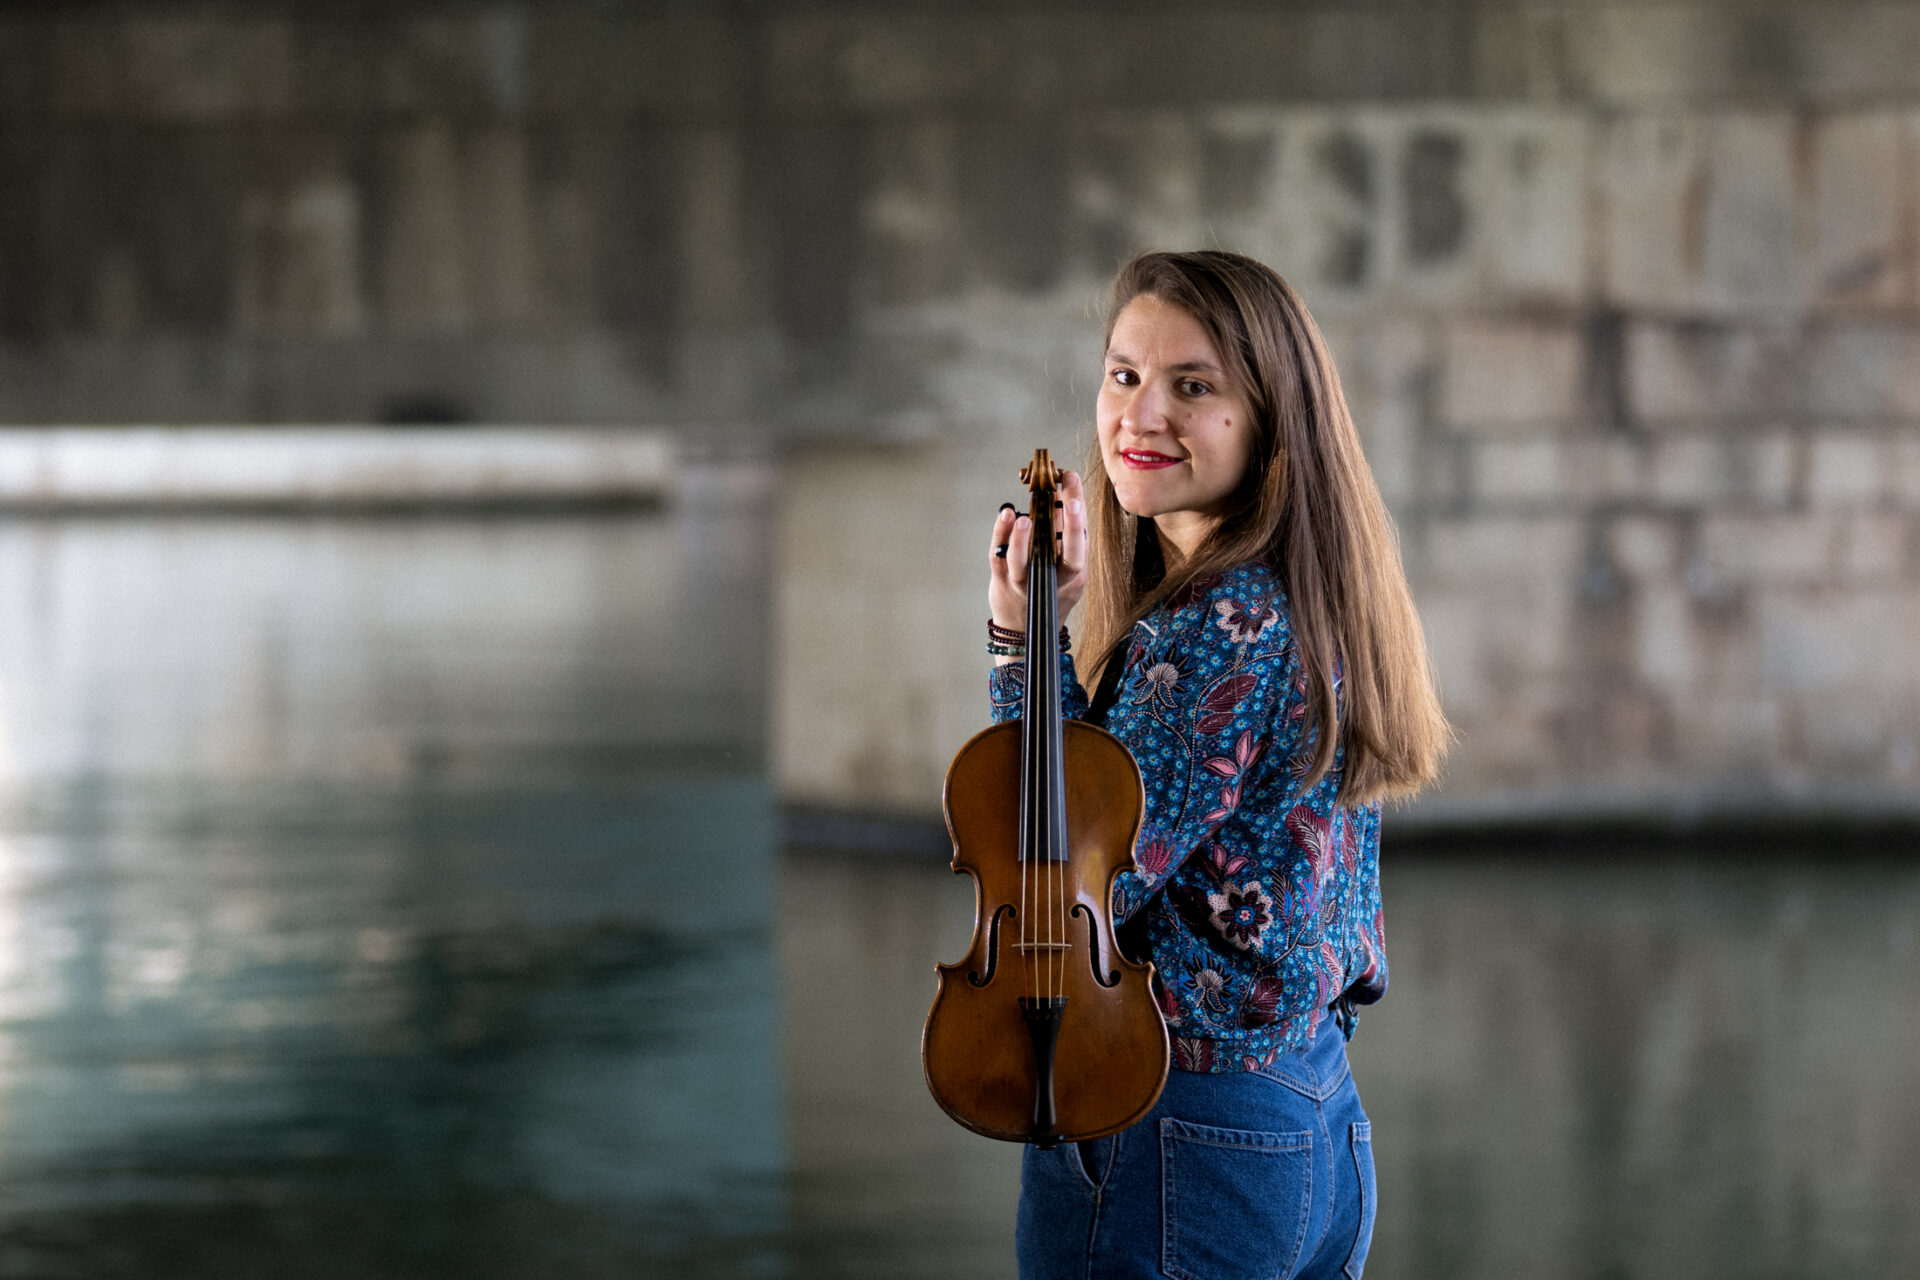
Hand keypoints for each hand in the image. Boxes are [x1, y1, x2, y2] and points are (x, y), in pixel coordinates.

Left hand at [988, 470, 1087, 646]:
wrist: (1024, 631)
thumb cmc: (1048, 593)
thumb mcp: (1067, 570)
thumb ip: (1067, 538)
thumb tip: (1064, 497)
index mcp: (1073, 576)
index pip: (1082, 544)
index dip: (1080, 515)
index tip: (1074, 483)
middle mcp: (1051, 580)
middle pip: (1063, 554)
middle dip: (1069, 525)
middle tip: (1067, 496)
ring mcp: (1024, 582)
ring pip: (1023, 561)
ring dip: (1023, 538)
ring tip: (1026, 517)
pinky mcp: (1001, 581)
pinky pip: (999, 556)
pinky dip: (1001, 535)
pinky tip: (1005, 514)